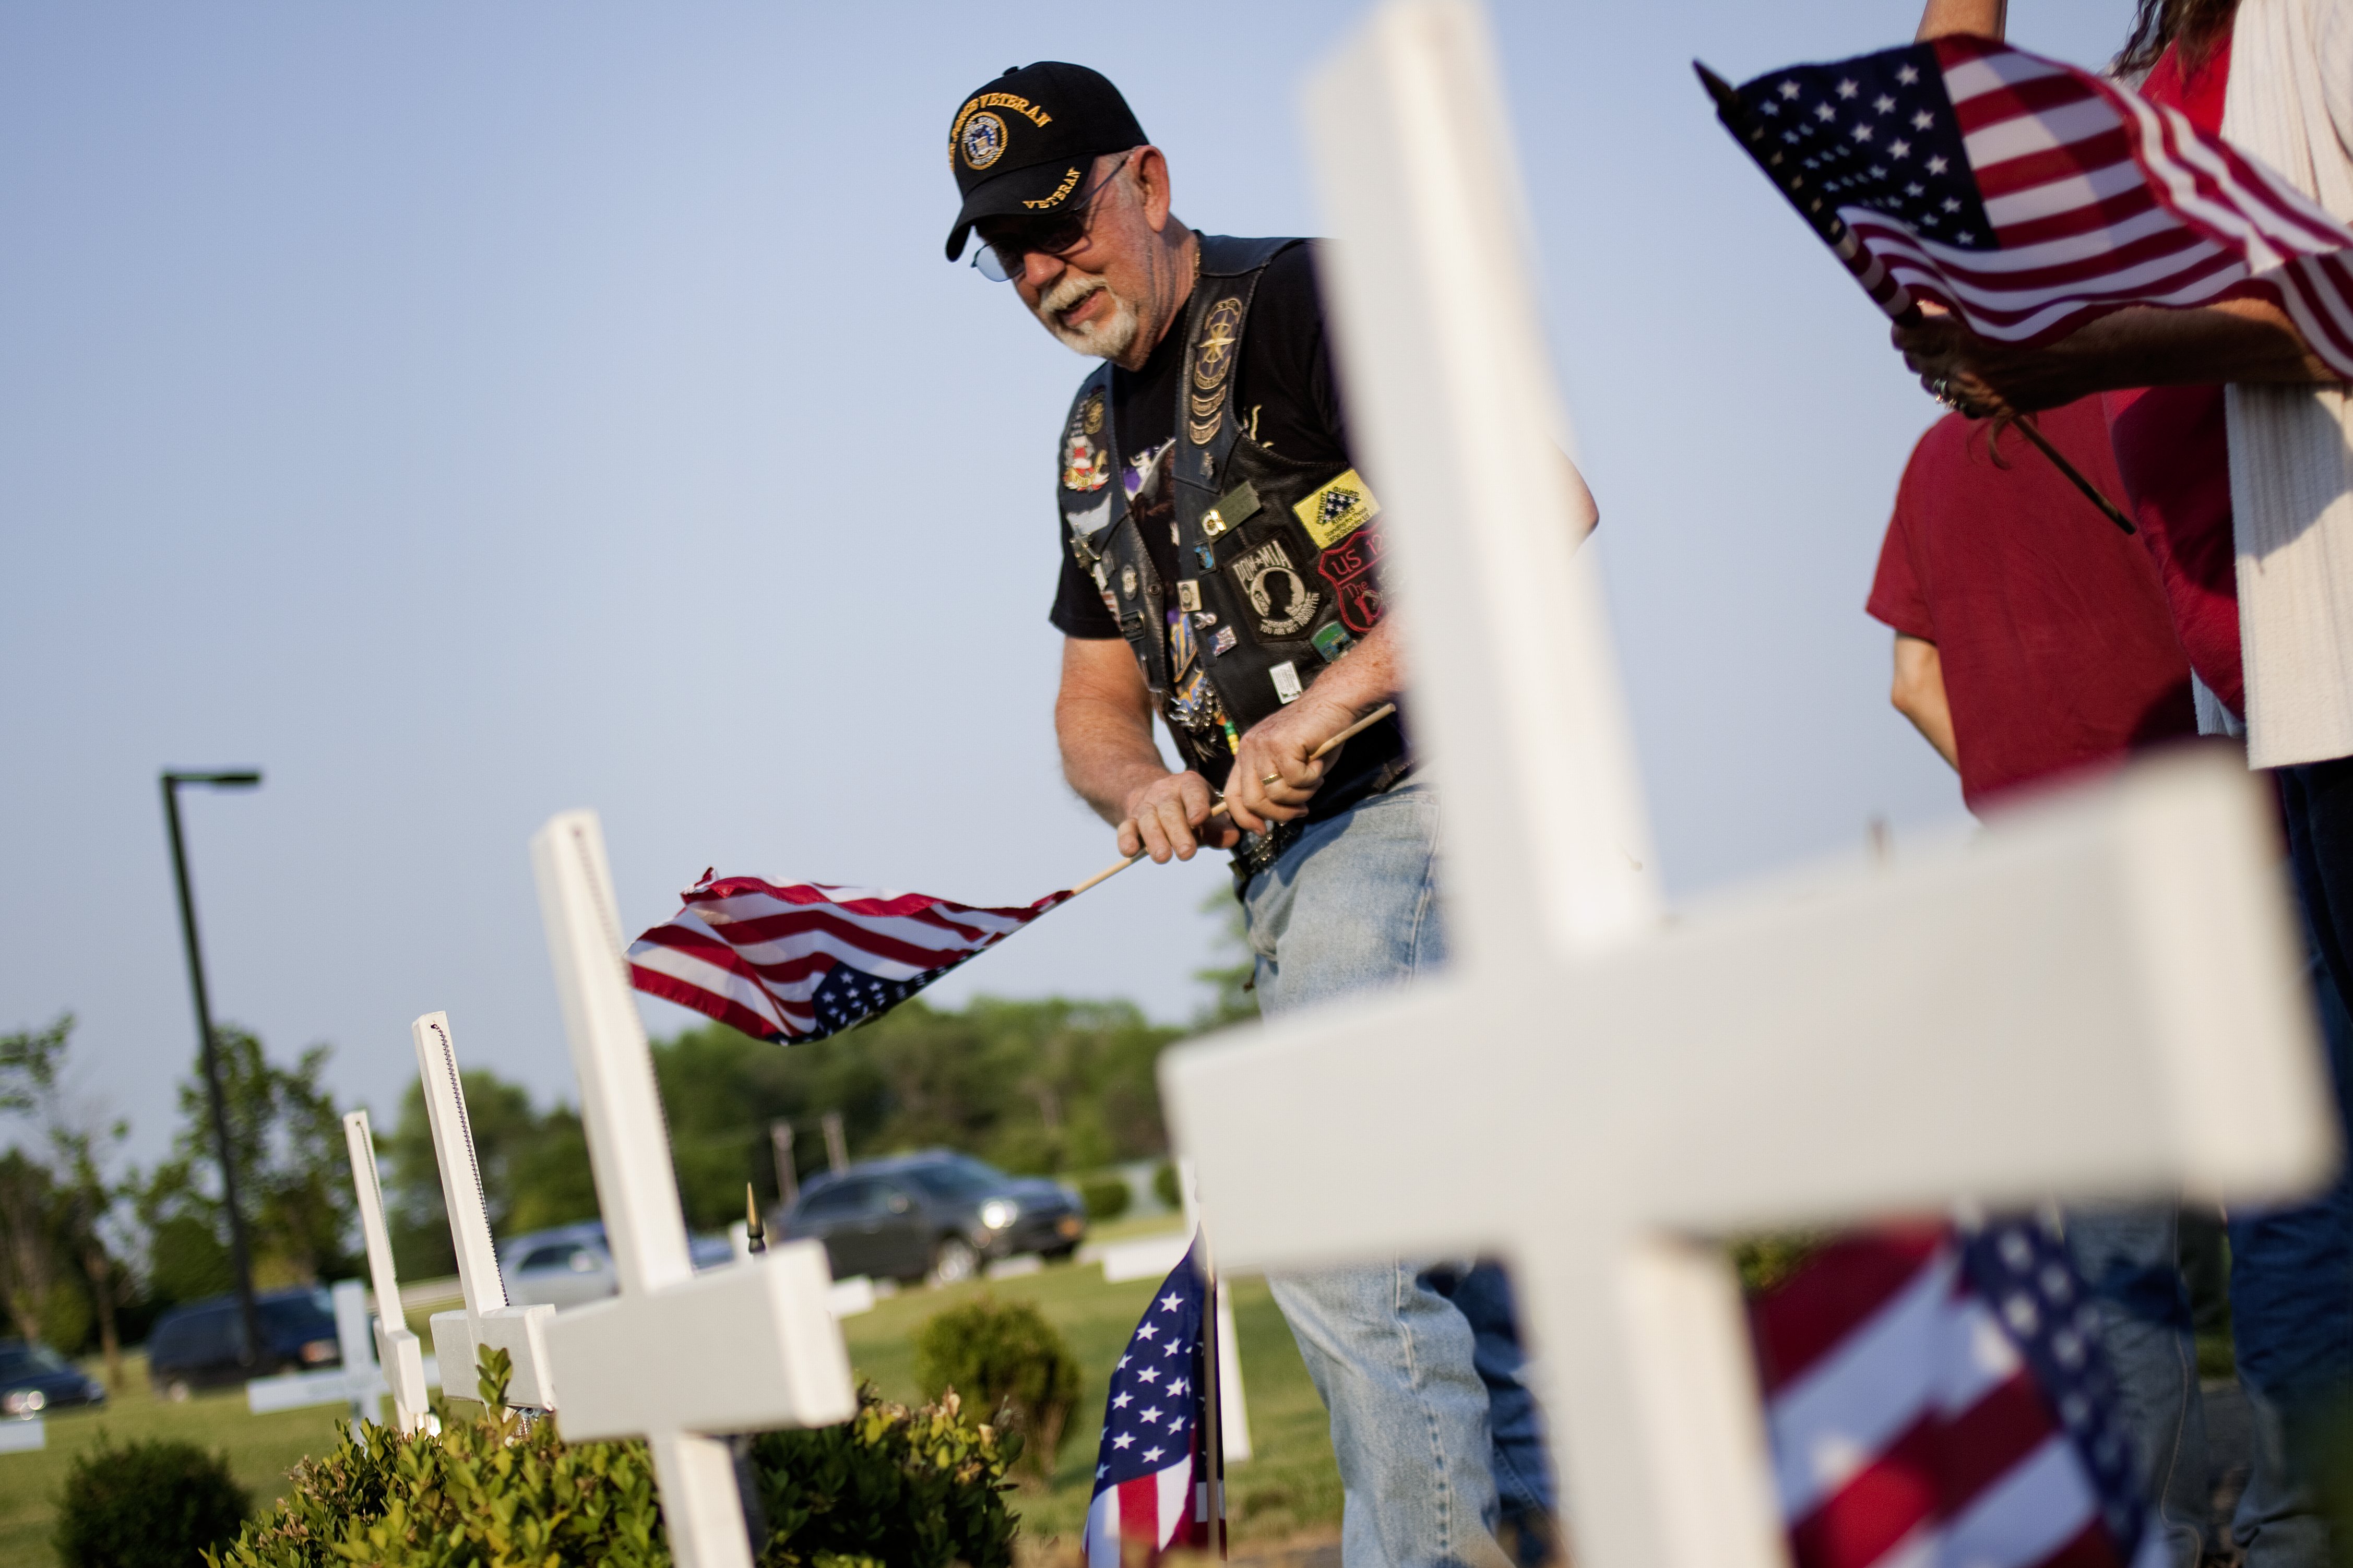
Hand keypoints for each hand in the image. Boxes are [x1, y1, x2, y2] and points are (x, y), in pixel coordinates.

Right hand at [1117, 771, 1236, 862]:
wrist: (1155, 796)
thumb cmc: (1191, 811)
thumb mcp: (1209, 815)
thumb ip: (1221, 827)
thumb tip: (1232, 838)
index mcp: (1189, 785)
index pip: (1193, 791)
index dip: (1195, 804)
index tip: (1198, 819)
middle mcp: (1165, 792)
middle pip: (1170, 809)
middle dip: (1178, 832)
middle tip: (1187, 853)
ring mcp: (1146, 805)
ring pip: (1148, 820)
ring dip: (1155, 839)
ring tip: (1163, 858)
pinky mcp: (1130, 820)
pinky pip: (1126, 828)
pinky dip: (1126, 840)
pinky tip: (1130, 851)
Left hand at [1226, 695, 1356, 834]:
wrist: (1333, 702)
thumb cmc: (1316, 736)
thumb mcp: (1289, 766)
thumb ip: (1276, 788)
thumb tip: (1272, 819)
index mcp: (1246, 754)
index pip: (1232, 796)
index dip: (1245, 819)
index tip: (1263, 830)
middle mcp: (1248, 749)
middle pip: (1252, 801)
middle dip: (1279, 814)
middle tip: (1301, 810)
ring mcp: (1263, 745)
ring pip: (1276, 794)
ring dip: (1301, 794)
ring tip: (1314, 778)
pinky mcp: (1281, 744)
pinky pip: (1295, 780)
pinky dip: (1312, 778)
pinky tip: (1318, 763)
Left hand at [1892, 315, 2080, 414]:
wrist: (2095, 352)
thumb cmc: (2054, 312)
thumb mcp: (2001, 300)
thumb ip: (1961, 306)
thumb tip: (1928, 306)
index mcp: (1962, 337)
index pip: (1907, 335)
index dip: (1906, 323)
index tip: (1912, 314)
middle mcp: (1963, 371)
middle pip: (1915, 361)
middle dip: (1918, 345)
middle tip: (1930, 329)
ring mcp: (1977, 394)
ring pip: (1932, 384)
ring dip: (1934, 367)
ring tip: (1952, 350)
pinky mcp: (1992, 409)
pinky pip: (1957, 400)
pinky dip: (1956, 386)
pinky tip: (1974, 370)